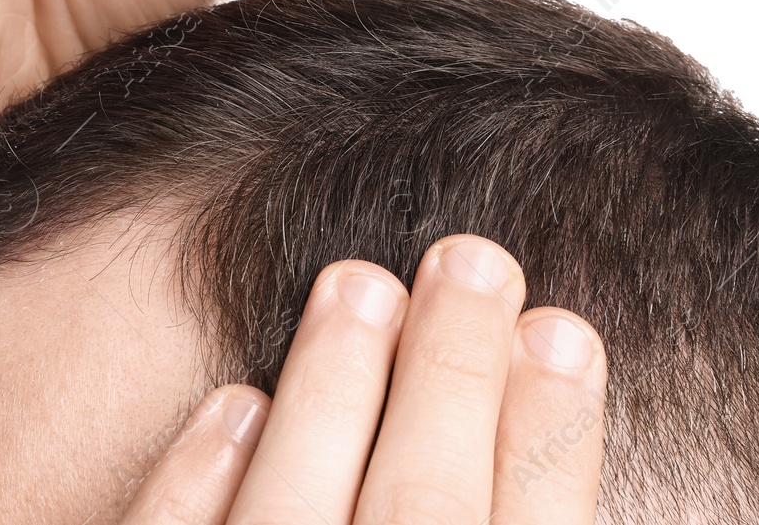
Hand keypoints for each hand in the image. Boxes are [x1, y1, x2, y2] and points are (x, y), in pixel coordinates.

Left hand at [121, 235, 606, 523]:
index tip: (562, 330)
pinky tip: (233, 407)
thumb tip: (538, 429)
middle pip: (418, 517)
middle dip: (450, 381)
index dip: (552, 444)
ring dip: (327, 398)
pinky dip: (197, 486)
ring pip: (287, 523)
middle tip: (472, 259)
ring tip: (358, 283)